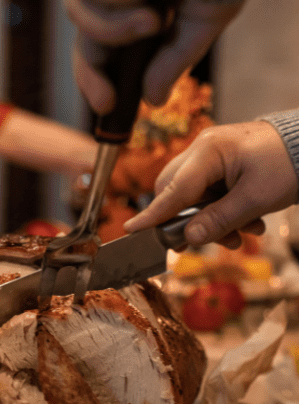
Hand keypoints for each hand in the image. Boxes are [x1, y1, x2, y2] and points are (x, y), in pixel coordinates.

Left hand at [66, 0, 244, 111]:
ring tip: (154, 17)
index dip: (95, 81)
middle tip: (107, 99)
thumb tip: (153, 101)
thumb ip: (176, 59)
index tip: (107, 106)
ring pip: (81, 15)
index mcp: (141, 9)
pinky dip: (117, 1)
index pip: (104, 51)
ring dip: (115, 30)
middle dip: (90, 74)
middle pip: (84, 41)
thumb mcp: (207, 16)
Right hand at [123, 121, 298, 247]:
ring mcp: (212, 158)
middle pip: (176, 193)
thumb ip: (218, 220)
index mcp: (209, 151)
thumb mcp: (256, 198)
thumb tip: (188, 239)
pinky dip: (222, 213)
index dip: (153, 214)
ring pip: (193, 198)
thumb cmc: (291, 163)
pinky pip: (208, 195)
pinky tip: (246, 224)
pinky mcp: (222, 166)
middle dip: (189, 221)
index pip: (172, 189)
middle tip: (205, 241)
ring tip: (240, 236)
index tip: (131, 230)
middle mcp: (204, 151)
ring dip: (212, 222)